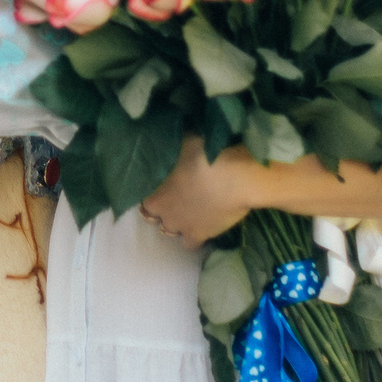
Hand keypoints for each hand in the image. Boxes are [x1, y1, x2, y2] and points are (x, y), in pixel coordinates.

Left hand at [139, 137, 260, 245]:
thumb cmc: (205, 155)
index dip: (152, 194)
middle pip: (155, 218)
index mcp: (156, 193)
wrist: (236, 178)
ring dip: (177, 223)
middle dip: (164, 209)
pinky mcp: (202, 236)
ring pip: (170, 232)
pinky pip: (191, 244)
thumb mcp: (184, 142)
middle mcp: (165, 214)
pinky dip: (194, 236)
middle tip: (177, 196)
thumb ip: (174, 146)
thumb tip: (173, 137)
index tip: (161, 186)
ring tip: (189, 211)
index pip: (144, 201)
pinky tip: (202, 225)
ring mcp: (183, 227)